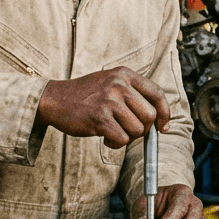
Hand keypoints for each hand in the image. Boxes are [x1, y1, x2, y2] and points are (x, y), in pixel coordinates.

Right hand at [36, 67, 168, 147]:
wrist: (54, 99)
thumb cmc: (86, 95)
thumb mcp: (111, 82)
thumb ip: (133, 94)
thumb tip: (158, 119)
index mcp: (125, 74)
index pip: (157, 94)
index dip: (164, 114)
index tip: (162, 127)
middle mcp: (119, 85)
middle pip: (149, 116)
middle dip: (142, 129)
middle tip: (127, 130)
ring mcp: (109, 100)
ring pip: (137, 130)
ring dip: (127, 137)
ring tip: (112, 131)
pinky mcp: (99, 118)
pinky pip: (122, 139)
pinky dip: (116, 144)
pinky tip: (105, 137)